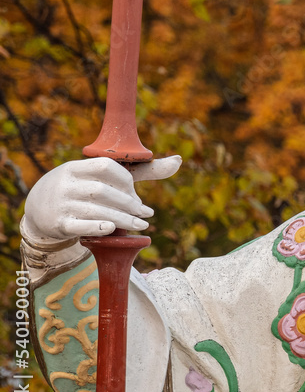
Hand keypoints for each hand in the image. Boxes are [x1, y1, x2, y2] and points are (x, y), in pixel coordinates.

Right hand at [21, 156, 182, 249]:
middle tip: (146, 214)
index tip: (137, 193)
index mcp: (77, 167)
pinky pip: (78, 226)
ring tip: (141, 226)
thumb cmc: (82, 189)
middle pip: (103, 191)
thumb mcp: (102, 177)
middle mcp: (66, 183)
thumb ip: (139, 172)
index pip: (105, 167)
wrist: (38, 209)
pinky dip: (97, 227)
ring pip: (95, 210)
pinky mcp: (58, 224)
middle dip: (129, 203)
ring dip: (122, 219)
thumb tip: (179, 161)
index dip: (126, 180)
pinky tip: (114, 230)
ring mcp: (60, 203)